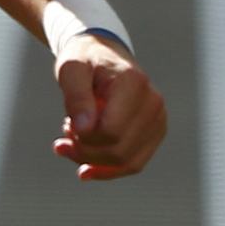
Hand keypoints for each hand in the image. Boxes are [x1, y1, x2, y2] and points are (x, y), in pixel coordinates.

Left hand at [54, 41, 167, 180]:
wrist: (103, 55)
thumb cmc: (84, 61)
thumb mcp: (70, 70)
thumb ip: (76, 97)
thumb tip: (85, 130)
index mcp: (134, 83)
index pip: (110, 130)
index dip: (83, 137)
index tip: (67, 125)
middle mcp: (153, 102)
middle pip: (118, 150)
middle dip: (85, 151)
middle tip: (65, 135)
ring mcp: (159, 119)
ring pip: (127, 162)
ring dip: (94, 162)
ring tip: (71, 146)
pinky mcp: (156, 133)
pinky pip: (134, 164)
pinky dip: (108, 170)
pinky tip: (85, 168)